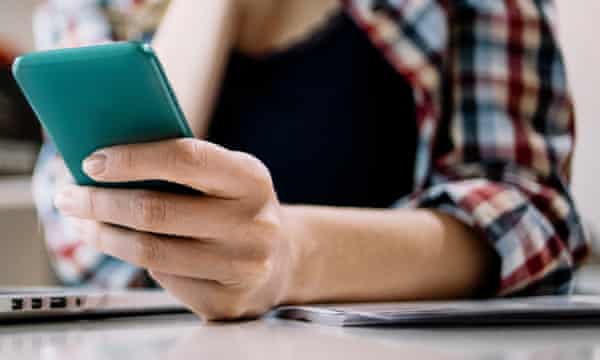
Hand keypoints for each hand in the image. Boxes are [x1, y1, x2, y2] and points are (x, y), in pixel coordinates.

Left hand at [54, 139, 296, 319]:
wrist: (281, 259)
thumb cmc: (239, 208)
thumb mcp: (227, 177)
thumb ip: (183, 166)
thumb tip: (109, 161)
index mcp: (251, 180)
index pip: (186, 159)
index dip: (133, 158)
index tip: (92, 162)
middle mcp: (253, 225)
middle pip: (156, 211)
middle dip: (100, 202)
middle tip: (71, 197)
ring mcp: (242, 268)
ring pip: (150, 251)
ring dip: (104, 236)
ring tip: (85, 224)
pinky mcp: (226, 302)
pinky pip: (163, 279)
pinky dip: (136, 260)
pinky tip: (128, 248)